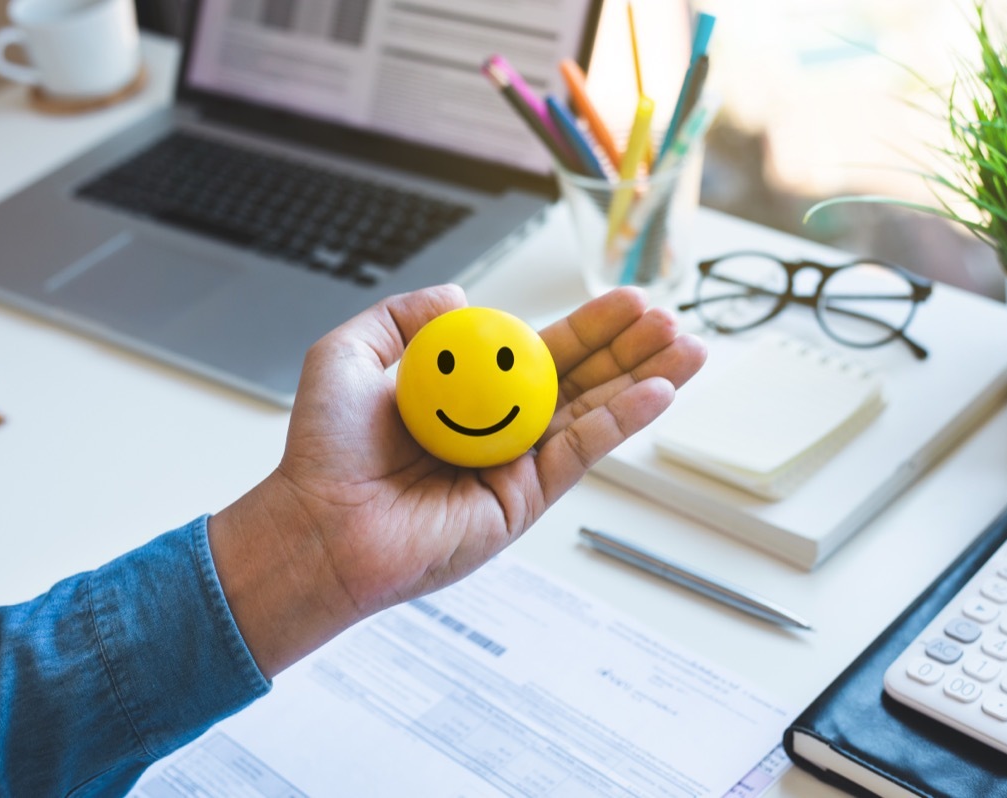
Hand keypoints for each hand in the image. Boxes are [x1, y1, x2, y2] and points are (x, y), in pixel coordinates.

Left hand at [209, 284, 704, 676]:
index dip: (588, 327)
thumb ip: (400, 316)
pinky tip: (658, 394)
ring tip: (689, 348)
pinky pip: (580, 454)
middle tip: (672, 319)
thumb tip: (460, 295)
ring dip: (644, 381)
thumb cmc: (323, 449)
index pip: (543, 353)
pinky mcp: (522, 503)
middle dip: (631, 350)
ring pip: (594, 414)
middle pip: (582, 381)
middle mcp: (500, 430)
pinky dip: (621, 423)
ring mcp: (516, 468)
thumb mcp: (348, 354)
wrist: (317, 523)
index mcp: (468, 394)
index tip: (628, 300)